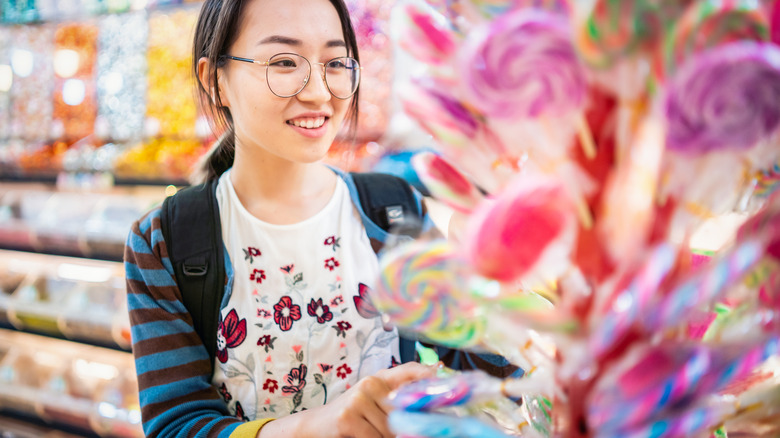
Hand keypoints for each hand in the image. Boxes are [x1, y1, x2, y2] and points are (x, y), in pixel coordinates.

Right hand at [260, 362, 434, 437]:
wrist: (314, 427)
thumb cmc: (350, 418)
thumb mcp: (372, 403)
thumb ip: (395, 401)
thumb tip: (428, 412)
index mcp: (379, 379)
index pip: (409, 370)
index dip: (429, 373)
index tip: (445, 375)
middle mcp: (370, 384)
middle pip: (405, 412)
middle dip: (409, 430)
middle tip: (404, 433)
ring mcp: (358, 400)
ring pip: (391, 430)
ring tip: (372, 434)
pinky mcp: (348, 418)